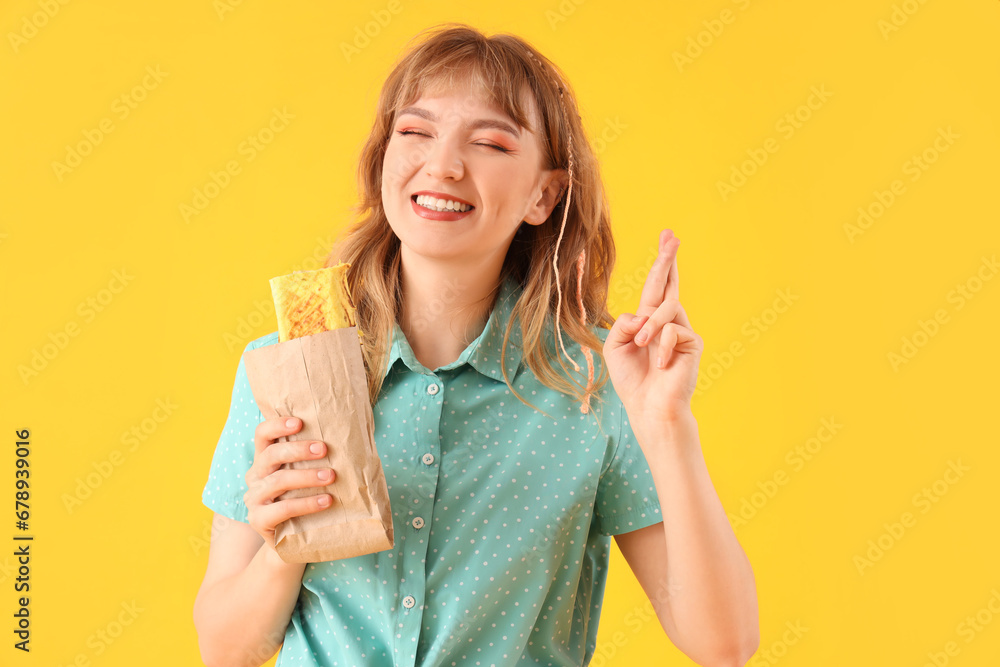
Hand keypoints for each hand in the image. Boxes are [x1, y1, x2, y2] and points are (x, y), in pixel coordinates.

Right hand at [243, 417, 334, 550]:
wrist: (293, 541)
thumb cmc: (306, 499)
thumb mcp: (307, 476)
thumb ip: (315, 458)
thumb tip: (350, 439)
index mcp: (265, 459)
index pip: (262, 434)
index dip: (277, 425)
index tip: (300, 422)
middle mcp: (255, 475)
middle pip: (271, 454)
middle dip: (299, 449)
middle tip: (324, 449)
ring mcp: (254, 498)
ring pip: (278, 480)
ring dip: (307, 476)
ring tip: (331, 476)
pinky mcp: (258, 520)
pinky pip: (282, 508)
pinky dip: (306, 503)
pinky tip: (327, 501)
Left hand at [604, 229, 702, 422]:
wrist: (649, 407)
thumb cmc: (632, 380)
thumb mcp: (615, 347)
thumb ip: (624, 323)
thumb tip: (644, 314)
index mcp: (648, 320)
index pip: (656, 285)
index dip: (661, 263)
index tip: (668, 236)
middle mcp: (668, 321)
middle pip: (669, 284)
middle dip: (668, 259)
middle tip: (671, 236)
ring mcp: (682, 331)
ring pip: (666, 308)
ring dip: (649, 327)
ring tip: (641, 345)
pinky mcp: (692, 343)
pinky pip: (673, 330)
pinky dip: (661, 347)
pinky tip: (661, 364)